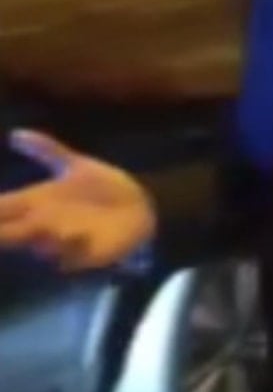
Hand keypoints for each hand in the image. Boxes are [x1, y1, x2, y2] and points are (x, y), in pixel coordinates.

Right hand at [0, 129, 156, 271]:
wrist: (140, 206)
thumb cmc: (103, 188)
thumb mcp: (75, 166)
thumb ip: (46, 150)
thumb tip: (15, 133)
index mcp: (36, 203)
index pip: (2, 209)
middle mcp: (42, 226)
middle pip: (10, 233)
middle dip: (3, 231)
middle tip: (13, 222)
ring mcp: (62, 243)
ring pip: (38, 247)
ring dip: (39, 239)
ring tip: (36, 224)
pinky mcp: (84, 256)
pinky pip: (71, 258)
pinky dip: (72, 249)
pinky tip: (78, 236)